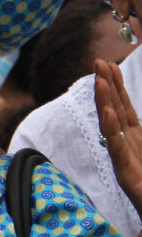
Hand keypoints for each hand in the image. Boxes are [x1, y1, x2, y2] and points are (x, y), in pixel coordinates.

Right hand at [94, 58, 141, 220]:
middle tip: (98, 62)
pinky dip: (111, 130)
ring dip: (105, 102)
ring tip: (99, 80)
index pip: (124, 107)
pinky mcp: (126, 173)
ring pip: (112, 125)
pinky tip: (107, 114)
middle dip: (107, 86)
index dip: (116, 86)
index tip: (109, 65)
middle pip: (115, 110)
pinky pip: (117, 147)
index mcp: (137, 139)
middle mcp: (128, 144)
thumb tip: (121, 117)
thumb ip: (136, 134)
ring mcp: (126, 158)